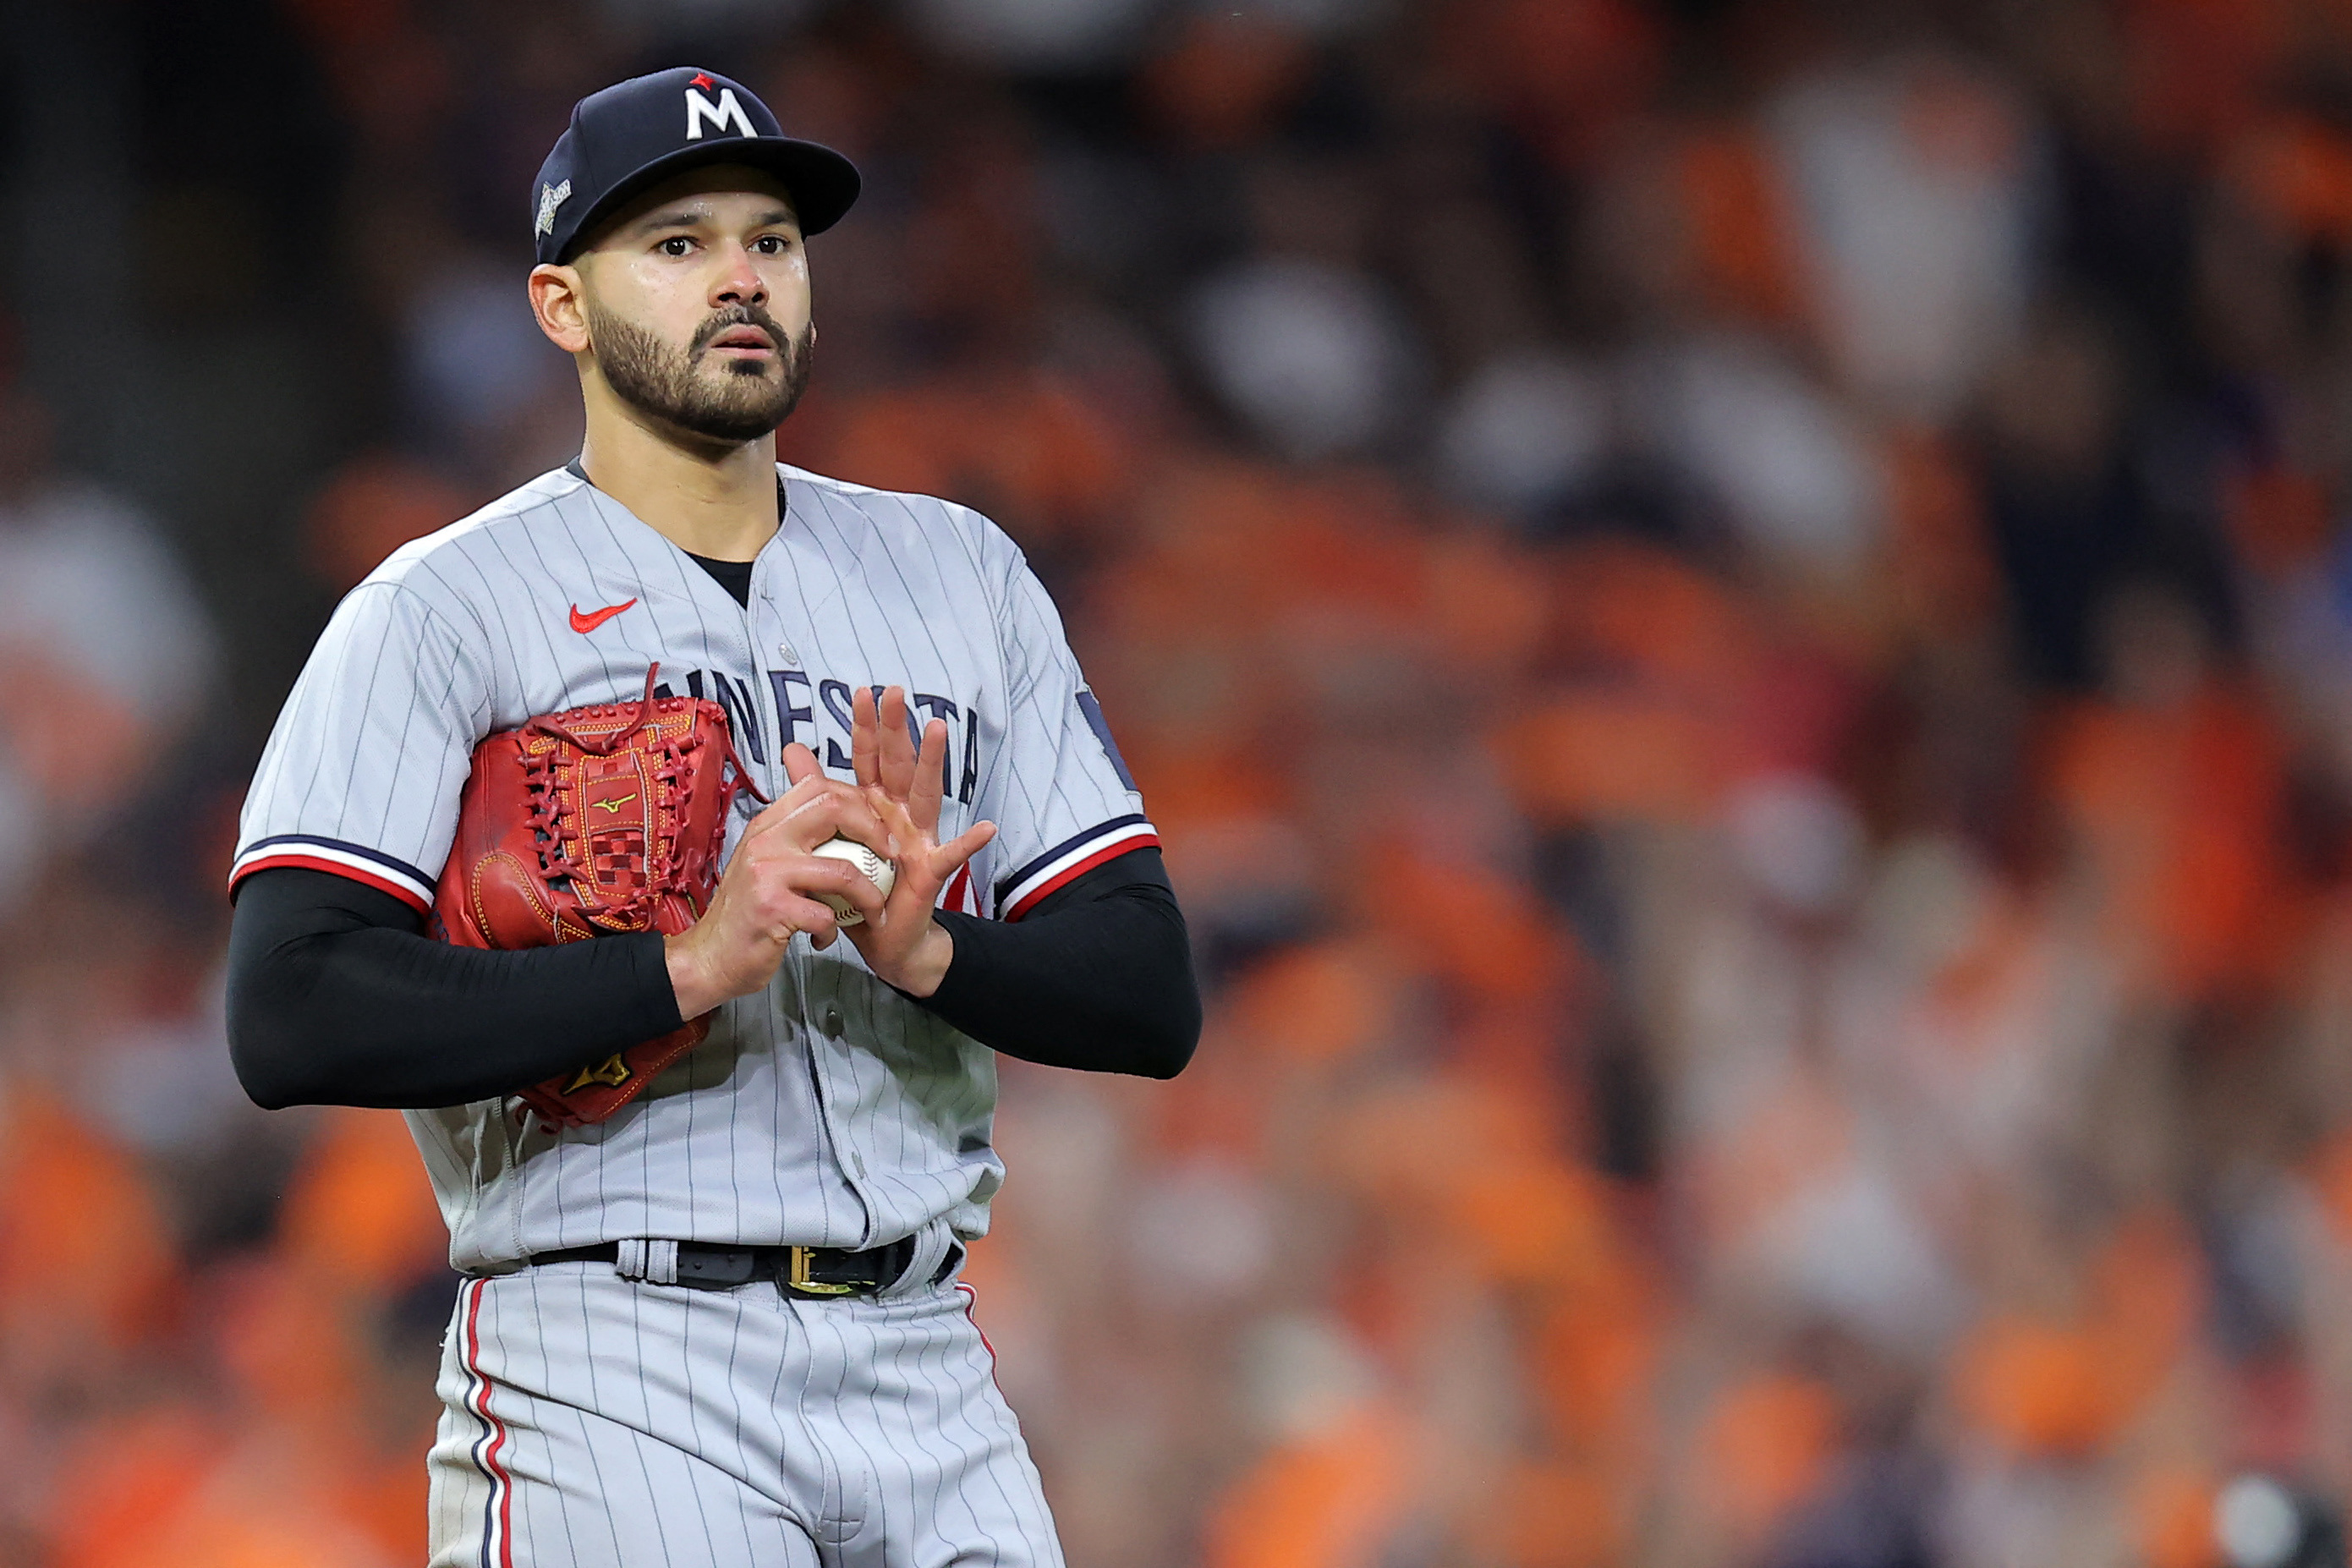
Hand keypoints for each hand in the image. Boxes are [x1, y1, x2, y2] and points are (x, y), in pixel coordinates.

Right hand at [663, 751, 898, 1016]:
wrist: (708, 958)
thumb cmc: (745, 913)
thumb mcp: (764, 862)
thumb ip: (794, 837)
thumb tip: (835, 810)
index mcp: (767, 825)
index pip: (819, 786)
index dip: (858, 801)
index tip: (877, 828)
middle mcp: (765, 841)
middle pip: (833, 808)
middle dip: (874, 830)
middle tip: (890, 856)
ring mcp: (767, 874)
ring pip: (842, 869)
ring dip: (869, 895)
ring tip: (875, 910)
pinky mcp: (772, 910)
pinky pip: (826, 914)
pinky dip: (833, 930)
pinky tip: (823, 938)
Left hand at [841, 684, 996, 995]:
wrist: (883, 935)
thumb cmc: (862, 884)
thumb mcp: (832, 833)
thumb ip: (816, 790)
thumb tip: (794, 748)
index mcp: (876, 805)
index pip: (870, 759)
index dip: (866, 728)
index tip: (862, 692)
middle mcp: (901, 814)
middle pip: (898, 764)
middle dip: (896, 728)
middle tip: (894, 692)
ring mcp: (920, 839)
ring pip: (926, 794)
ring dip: (932, 761)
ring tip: (938, 728)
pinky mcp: (932, 871)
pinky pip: (952, 855)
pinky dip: (969, 843)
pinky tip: (986, 828)